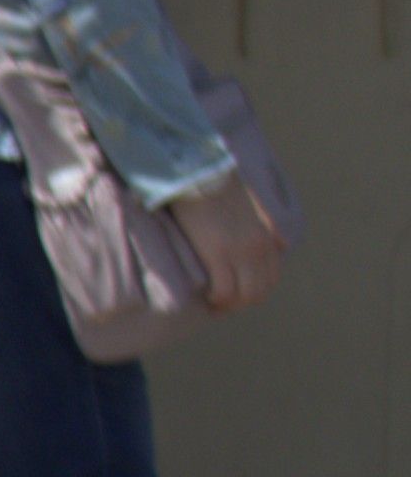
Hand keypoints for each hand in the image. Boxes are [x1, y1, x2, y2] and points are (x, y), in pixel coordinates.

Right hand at [169, 169, 286, 316]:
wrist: (198, 171)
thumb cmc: (217, 183)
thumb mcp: (252, 205)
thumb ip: (265, 225)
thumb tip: (278, 242)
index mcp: (268, 237)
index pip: (271, 277)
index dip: (255, 291)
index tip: (238, 295)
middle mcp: (260, 249)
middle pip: (259, 291)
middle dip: (242, 303)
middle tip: (223, 305)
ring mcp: (240, 253)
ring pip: (242, 295)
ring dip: (229, 305)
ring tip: (213, 304)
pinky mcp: (217, 254)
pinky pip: (223, 290)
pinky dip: (216, 299)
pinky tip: (206, 297)